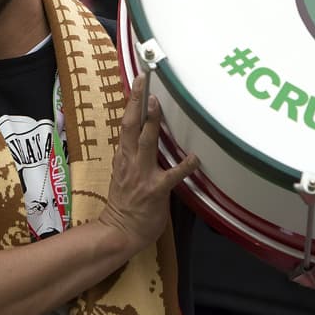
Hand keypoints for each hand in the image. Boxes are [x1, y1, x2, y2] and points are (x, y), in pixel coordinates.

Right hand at [98, 73, 198, 252]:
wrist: (119, 232)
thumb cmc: (124, 204)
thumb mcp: (123, 174)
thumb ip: (132, 156)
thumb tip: (142, 139)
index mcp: (122, 157)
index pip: (126, 124)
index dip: (131, 103)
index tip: (137, 83)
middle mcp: (129, 161)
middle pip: (131, 126)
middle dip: (137, 103)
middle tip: (144, 83)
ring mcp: (142, 175)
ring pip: (146, 142)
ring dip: (151, 123)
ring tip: (156, 104)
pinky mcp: (155, 190)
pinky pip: (172, 175)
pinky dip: (185, 165)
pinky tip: (195, 157)